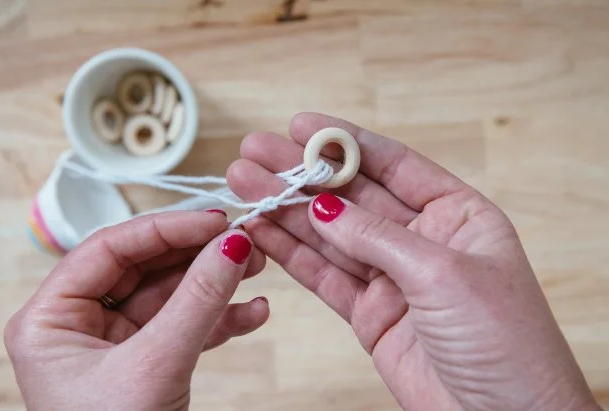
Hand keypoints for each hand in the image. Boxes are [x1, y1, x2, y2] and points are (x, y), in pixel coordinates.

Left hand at [4, 211, 268, 410]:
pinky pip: (185, 325)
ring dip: (216, 282)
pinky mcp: (146, 360)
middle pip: (145, 266)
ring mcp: (115, 342)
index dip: (166, 228)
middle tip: (243, 239)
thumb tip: (234, 244)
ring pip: (170, 294)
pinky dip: (220, 319)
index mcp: (51, 318)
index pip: (110, 248)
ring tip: (258, 268)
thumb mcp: (156, 366)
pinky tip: (254, 312)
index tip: (217, 221)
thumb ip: (198, 300)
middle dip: (198, 254)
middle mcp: (80, 323)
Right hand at [227, 113, 599, 410]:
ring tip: (245, 183)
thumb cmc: (505, 343)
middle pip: (352, 197)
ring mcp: (393, 277)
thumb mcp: (442, 273)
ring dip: (286, 210)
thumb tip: (323, 205)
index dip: (345, 142)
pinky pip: (325, 275)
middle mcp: (423, 241)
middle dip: (302, 173)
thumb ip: (376, 237)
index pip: (393, 165)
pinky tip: (261, 228)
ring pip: (330, 235)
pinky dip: (291, 254)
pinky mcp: (370, 313)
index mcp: (458, 215)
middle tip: (257, 151)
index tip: (301, 124)